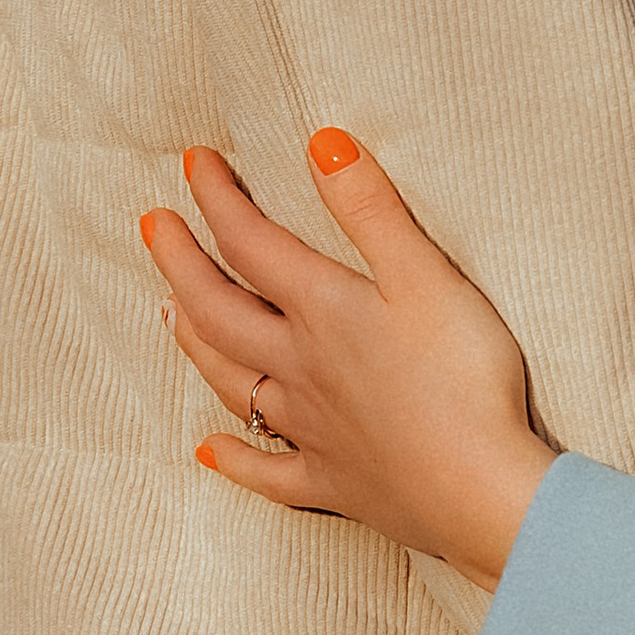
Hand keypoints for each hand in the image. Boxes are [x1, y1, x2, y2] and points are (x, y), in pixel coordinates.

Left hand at [141, 135, 553, 583]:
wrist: (481, 493)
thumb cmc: (464, 380)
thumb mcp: (426, 278)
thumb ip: (372, 211)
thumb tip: (319, 142)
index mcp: (323, 312)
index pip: (251, 244)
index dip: (219, 199)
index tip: (194, 161)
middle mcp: (301, 369)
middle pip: (220, 311)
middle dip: (181, 263)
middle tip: (153, 226)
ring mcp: (312, 430)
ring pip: (232, 382)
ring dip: (194, 343)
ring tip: (169, 313)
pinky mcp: (333, 483)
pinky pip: (268, 472)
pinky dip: (233, 459)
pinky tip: (209, 450)